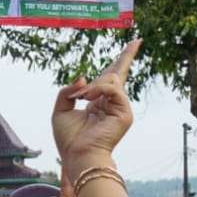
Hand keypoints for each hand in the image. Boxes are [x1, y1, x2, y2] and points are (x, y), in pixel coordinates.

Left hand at [51, 39, 140, 180]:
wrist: (77, 155)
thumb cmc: (69, 139)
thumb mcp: (60, 110)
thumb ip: (68, 91)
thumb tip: (83, 78)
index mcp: (98, 102)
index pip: (109, 78)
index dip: (119, 62)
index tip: (132, 45)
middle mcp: (111, 103)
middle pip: (120, 74)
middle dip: (126, 56)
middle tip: (136, 40)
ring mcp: (120, 108)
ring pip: (111, 80)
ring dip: (92, 86)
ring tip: (81, 98)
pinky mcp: (125, 113)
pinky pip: (114, 89)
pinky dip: (98, 89)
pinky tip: (87, 97)